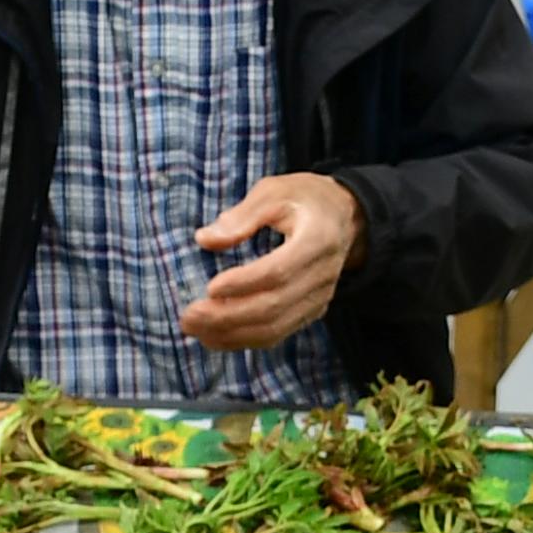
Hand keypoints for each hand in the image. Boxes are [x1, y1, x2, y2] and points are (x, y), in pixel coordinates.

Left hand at [183, 173, 361, 352]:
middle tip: (188, 316)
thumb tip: (205, 240)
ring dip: (230, 334)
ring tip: (194, 329)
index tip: (209, 288)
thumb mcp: (274, 192)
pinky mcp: (311, 312)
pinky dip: (242, 340)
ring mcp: (319, 299)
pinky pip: (277, 334)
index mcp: (317, 240)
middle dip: (226, 316)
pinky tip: (213, 337)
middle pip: (272, 307)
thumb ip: (241, 216)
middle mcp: (322, 276)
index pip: (278, 272)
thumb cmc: (304, 199)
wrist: (344, 217)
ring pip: (274, 328)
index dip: (243, 284)